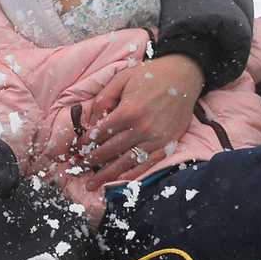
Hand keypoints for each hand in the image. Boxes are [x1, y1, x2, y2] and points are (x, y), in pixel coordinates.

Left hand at [80, 54, 204, 189]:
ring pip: (126, 162)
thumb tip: (91, 121)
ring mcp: (155, 139)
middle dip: (92, 161)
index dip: (86, 143)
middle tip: (78, 168)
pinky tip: (119, 181)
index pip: (100, 133)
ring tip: (92, 185)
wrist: (184, 76)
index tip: (76, 149)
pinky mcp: (167, 145)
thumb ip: (104, 99)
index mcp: (128, 111)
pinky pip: (147, 164)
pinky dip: (132, 175)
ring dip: (107, 175)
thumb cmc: (150, 75)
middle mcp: (141, 128)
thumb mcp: (121, 79)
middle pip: (110, 150)